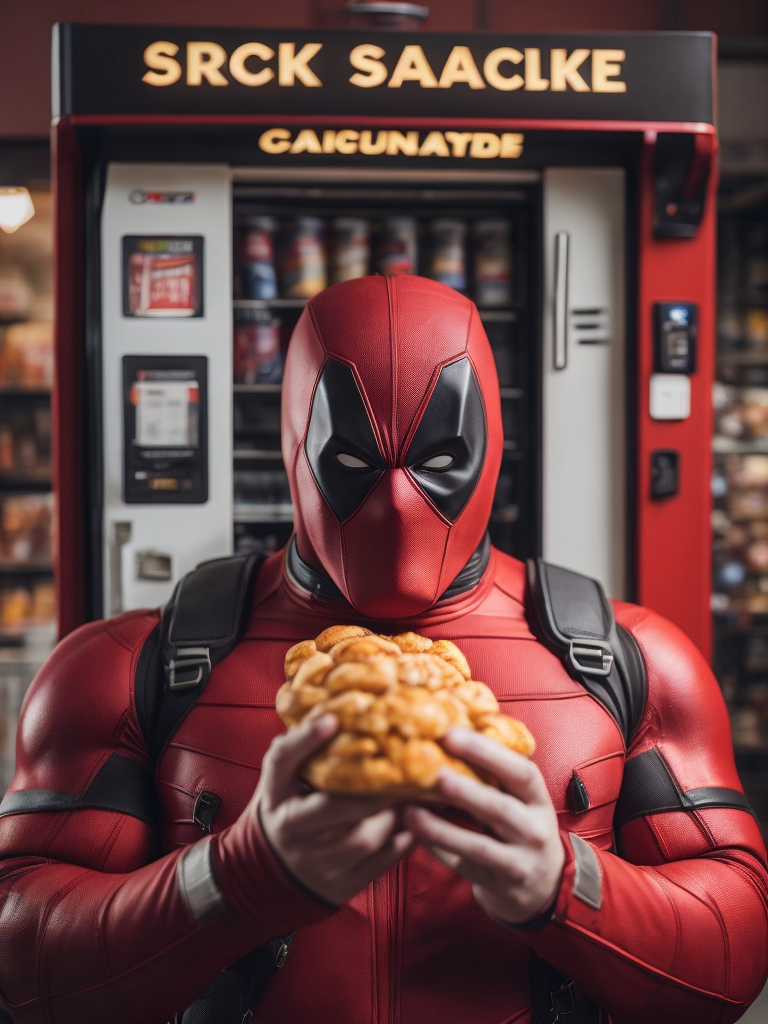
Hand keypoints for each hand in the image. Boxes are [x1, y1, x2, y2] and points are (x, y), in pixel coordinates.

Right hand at [254, 713, 414, 906]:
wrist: (273, 870)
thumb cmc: (289, 807)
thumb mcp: (283, 779)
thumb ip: (301, 749)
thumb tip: (336, 707)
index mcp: (276, 795)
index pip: (283, 761)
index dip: (305, 739)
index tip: (331, 718)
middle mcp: (292, 829)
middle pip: (333, 807)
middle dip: (373, 789)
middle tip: (406, 768)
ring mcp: (316, 861)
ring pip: (363, 838)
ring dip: (394, 815)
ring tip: (417, 794)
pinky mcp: (341, 885)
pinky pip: (380, 862)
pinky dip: (404, 840)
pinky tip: (418, 820)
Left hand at [402, 727, 563, 925]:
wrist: (543, 886)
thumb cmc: (521, 829)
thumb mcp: (521, 801)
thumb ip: (496, 776)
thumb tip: (449, 733)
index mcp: (539, 800)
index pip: (521, 771)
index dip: (488, 752)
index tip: (452, 733)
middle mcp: (535, 830)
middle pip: (499, 807)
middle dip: (465, 788)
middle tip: (433, 770)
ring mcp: (521, 861)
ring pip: (479, 843)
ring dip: (442, 826)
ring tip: (410, 808)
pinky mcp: (502, 885)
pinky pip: (465, 866)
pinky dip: (439, 849)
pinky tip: (416, 832)